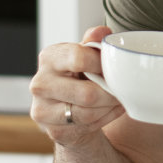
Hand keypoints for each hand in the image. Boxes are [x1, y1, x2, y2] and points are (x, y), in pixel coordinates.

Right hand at [29, 25, 127, 147]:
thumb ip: (94, 40)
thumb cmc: (79, 75)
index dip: (102, 64)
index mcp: (49, 58)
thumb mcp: (86, 54)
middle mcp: (40, 83)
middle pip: (87, 93)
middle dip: (111, 93)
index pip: (79, 58)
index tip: (114, 67)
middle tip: (122, 89)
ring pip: (89, 113)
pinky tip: (108, 110)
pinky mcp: (52, 131)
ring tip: (117, 99)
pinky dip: (104, 119)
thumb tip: (101, 32)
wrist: (67, 107)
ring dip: (109, 107)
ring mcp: (42, 110)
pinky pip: (87, 127)